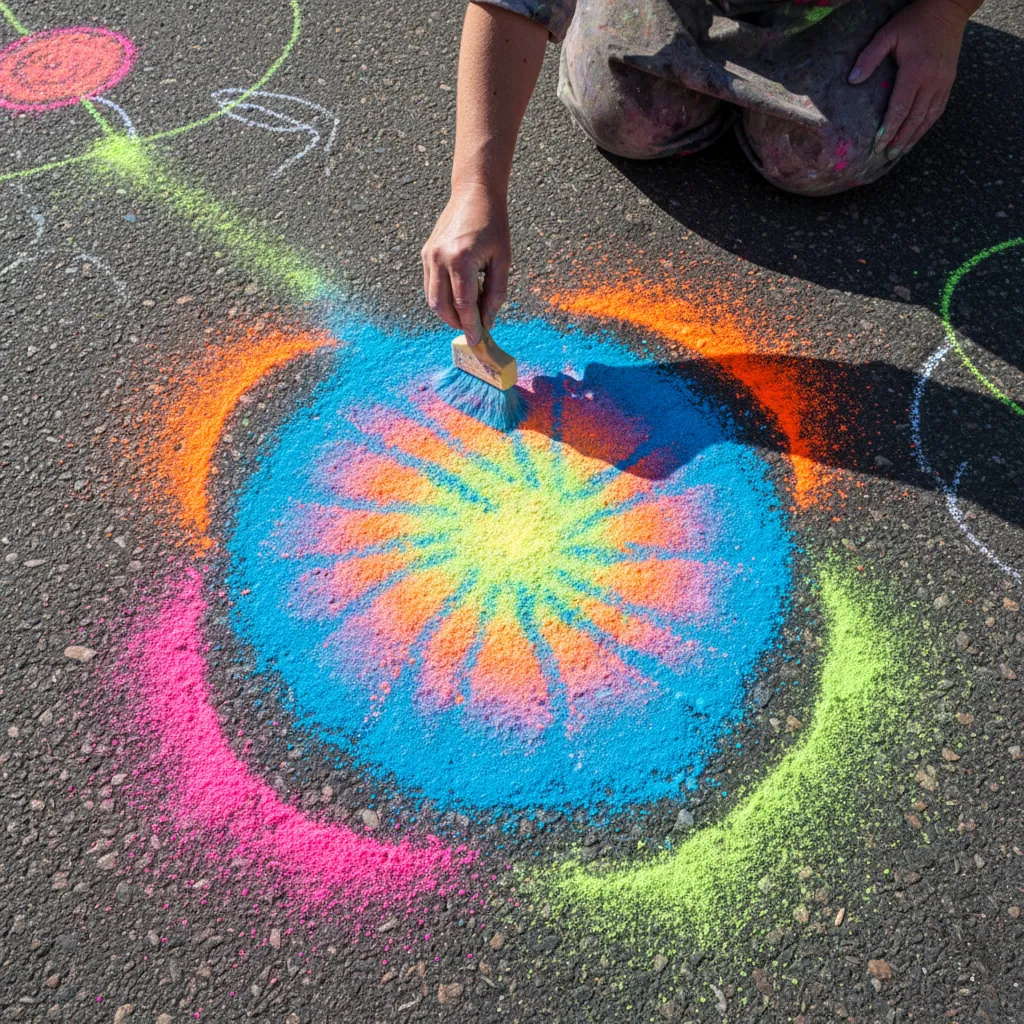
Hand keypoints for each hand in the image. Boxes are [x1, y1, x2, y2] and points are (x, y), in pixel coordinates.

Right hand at [422, 182, 510, 344]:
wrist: (474, 194)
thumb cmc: (494, 225)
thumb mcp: (503, 261)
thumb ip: (496, 293)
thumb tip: (488, 322)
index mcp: (461, 259)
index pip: (463, 304)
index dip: (471, 326)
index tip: (477, 341)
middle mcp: (439, 258)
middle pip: (442, 306)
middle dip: (457, 323)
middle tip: (474, 329)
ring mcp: (429, 256)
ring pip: (433, 299)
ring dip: (449, 313)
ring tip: (470, 310)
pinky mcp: (426, 254)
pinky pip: (431, 286)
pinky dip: (444, 297)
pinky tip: (462, 294)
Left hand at [848, 0, 970, 158]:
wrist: (949, 7)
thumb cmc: (914, 20)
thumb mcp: (888, 33)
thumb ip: (870, 57)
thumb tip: (852, 80)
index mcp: (915, 71)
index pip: (900, 109)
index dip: (889, 130)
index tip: (878, 145)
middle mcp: (932, 80)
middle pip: (914, 118)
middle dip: (900, 139)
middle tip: (887, 156)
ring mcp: (944, 81)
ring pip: (928, 117)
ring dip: (914, 137)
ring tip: (900, 152)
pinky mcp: (950, 80)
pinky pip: (939, 109)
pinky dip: (927, 125)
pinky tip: (917, 135)